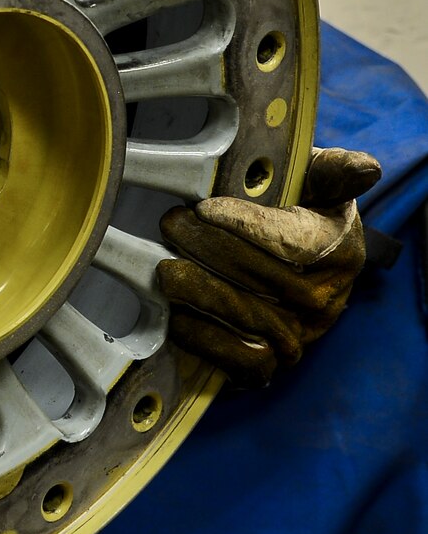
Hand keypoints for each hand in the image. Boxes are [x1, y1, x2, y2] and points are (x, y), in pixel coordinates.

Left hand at [158, 147, 381, 389]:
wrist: (287, 256)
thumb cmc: (297, 206)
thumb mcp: (318, 179)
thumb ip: (334, 170)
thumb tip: (366, 169)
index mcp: (342, 251)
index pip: (293, 244)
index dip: (245, 226)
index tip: (205, 207)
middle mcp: (326, 300)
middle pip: (263, 280)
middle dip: (209, 249)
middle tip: (172, 224)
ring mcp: (301, 336)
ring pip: (248, 319)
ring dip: (199, 292)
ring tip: (166, 266)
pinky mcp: (274, 363)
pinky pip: (242, 361)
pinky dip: (205, 339)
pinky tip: (177, 313)